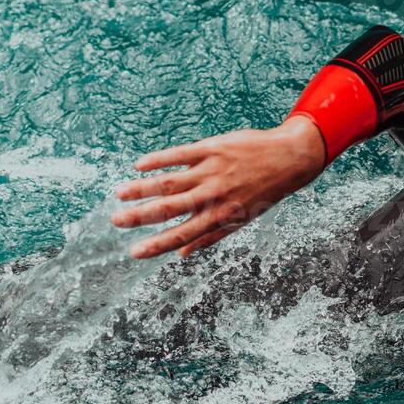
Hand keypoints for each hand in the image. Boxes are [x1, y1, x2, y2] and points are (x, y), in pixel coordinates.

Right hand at [111, 116, 325, 259]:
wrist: (288, 158)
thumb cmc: (263, 192)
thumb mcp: (242, 219)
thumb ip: (210, 236)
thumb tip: (180, 255)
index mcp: (220, 216)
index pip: (182, 234)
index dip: (157, 245)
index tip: (134, 253)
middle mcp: (214, 195)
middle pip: (170, 207)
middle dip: (140, 216)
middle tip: (115, 221)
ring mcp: (211, 170)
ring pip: (170, 181)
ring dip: (142, 188)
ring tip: (119, 194)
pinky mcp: (211, 149)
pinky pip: (179, 154)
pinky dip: (158, 160)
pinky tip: (139, 166)